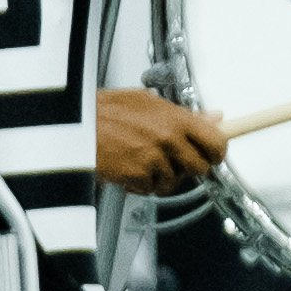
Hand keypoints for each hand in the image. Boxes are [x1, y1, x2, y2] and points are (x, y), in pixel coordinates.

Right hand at [96, 86, 230, 191]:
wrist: (73, 123)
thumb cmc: (104, 110)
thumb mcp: (148, 102)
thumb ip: (184, 114)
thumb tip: (214, 118)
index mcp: (175, 118)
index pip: (217, 141)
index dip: (215, 152)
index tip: (211, 155)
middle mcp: (169, 138)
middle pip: (199, 167)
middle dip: (187, 167)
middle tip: (172, 160)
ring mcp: (155, 158)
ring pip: (173, 181)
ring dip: (160, 177)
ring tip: (141, 161)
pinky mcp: (138, 175)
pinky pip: (150, 188)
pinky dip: (139, 184)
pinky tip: (128, 169)